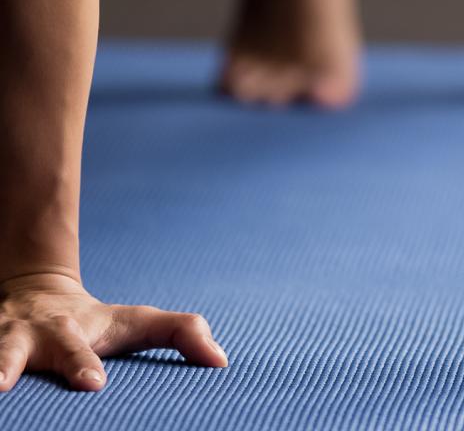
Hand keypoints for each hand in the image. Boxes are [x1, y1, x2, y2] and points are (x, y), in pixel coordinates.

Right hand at [0, 273, 227, 391]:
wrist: (36, 296)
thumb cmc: (95, 322)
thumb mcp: (136, 322)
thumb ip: (182, 334)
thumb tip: (224, 363)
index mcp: (68, 332)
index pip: (78, 351)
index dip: (83, 366)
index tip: (94, 385)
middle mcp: (21, 337)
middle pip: (8, 351)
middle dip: (1, 364)